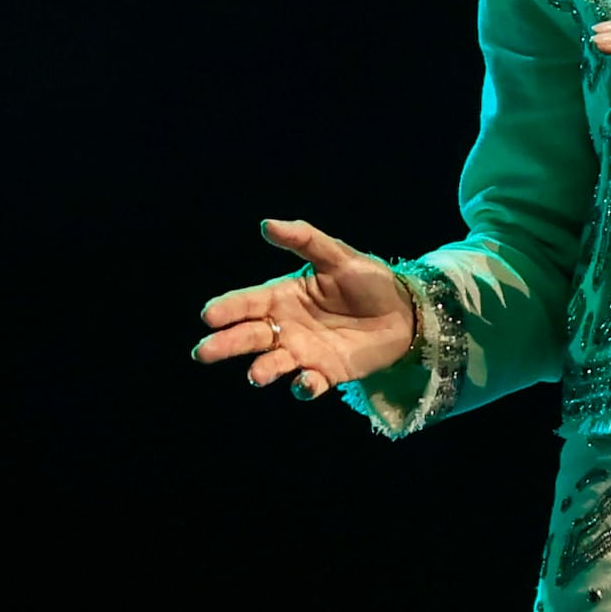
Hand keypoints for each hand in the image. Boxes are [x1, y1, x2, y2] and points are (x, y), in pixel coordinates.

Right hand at [194, 217, 420, 401]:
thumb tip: (266, 224)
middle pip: (249, 336)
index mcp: (283, 296)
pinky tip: (305, 382)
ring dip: (262, 370)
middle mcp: (286, 326)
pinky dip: (304, 387)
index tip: (209, 314)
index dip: (228, 308)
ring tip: (256, 374)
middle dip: (225, 344)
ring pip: (273, 363)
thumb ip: (305, 240)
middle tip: (203, 352)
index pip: (248, 302)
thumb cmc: (369, 281)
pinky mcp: (326, 372)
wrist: (407, 312)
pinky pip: (309, 384)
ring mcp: (304, 352)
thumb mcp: (339, 256)